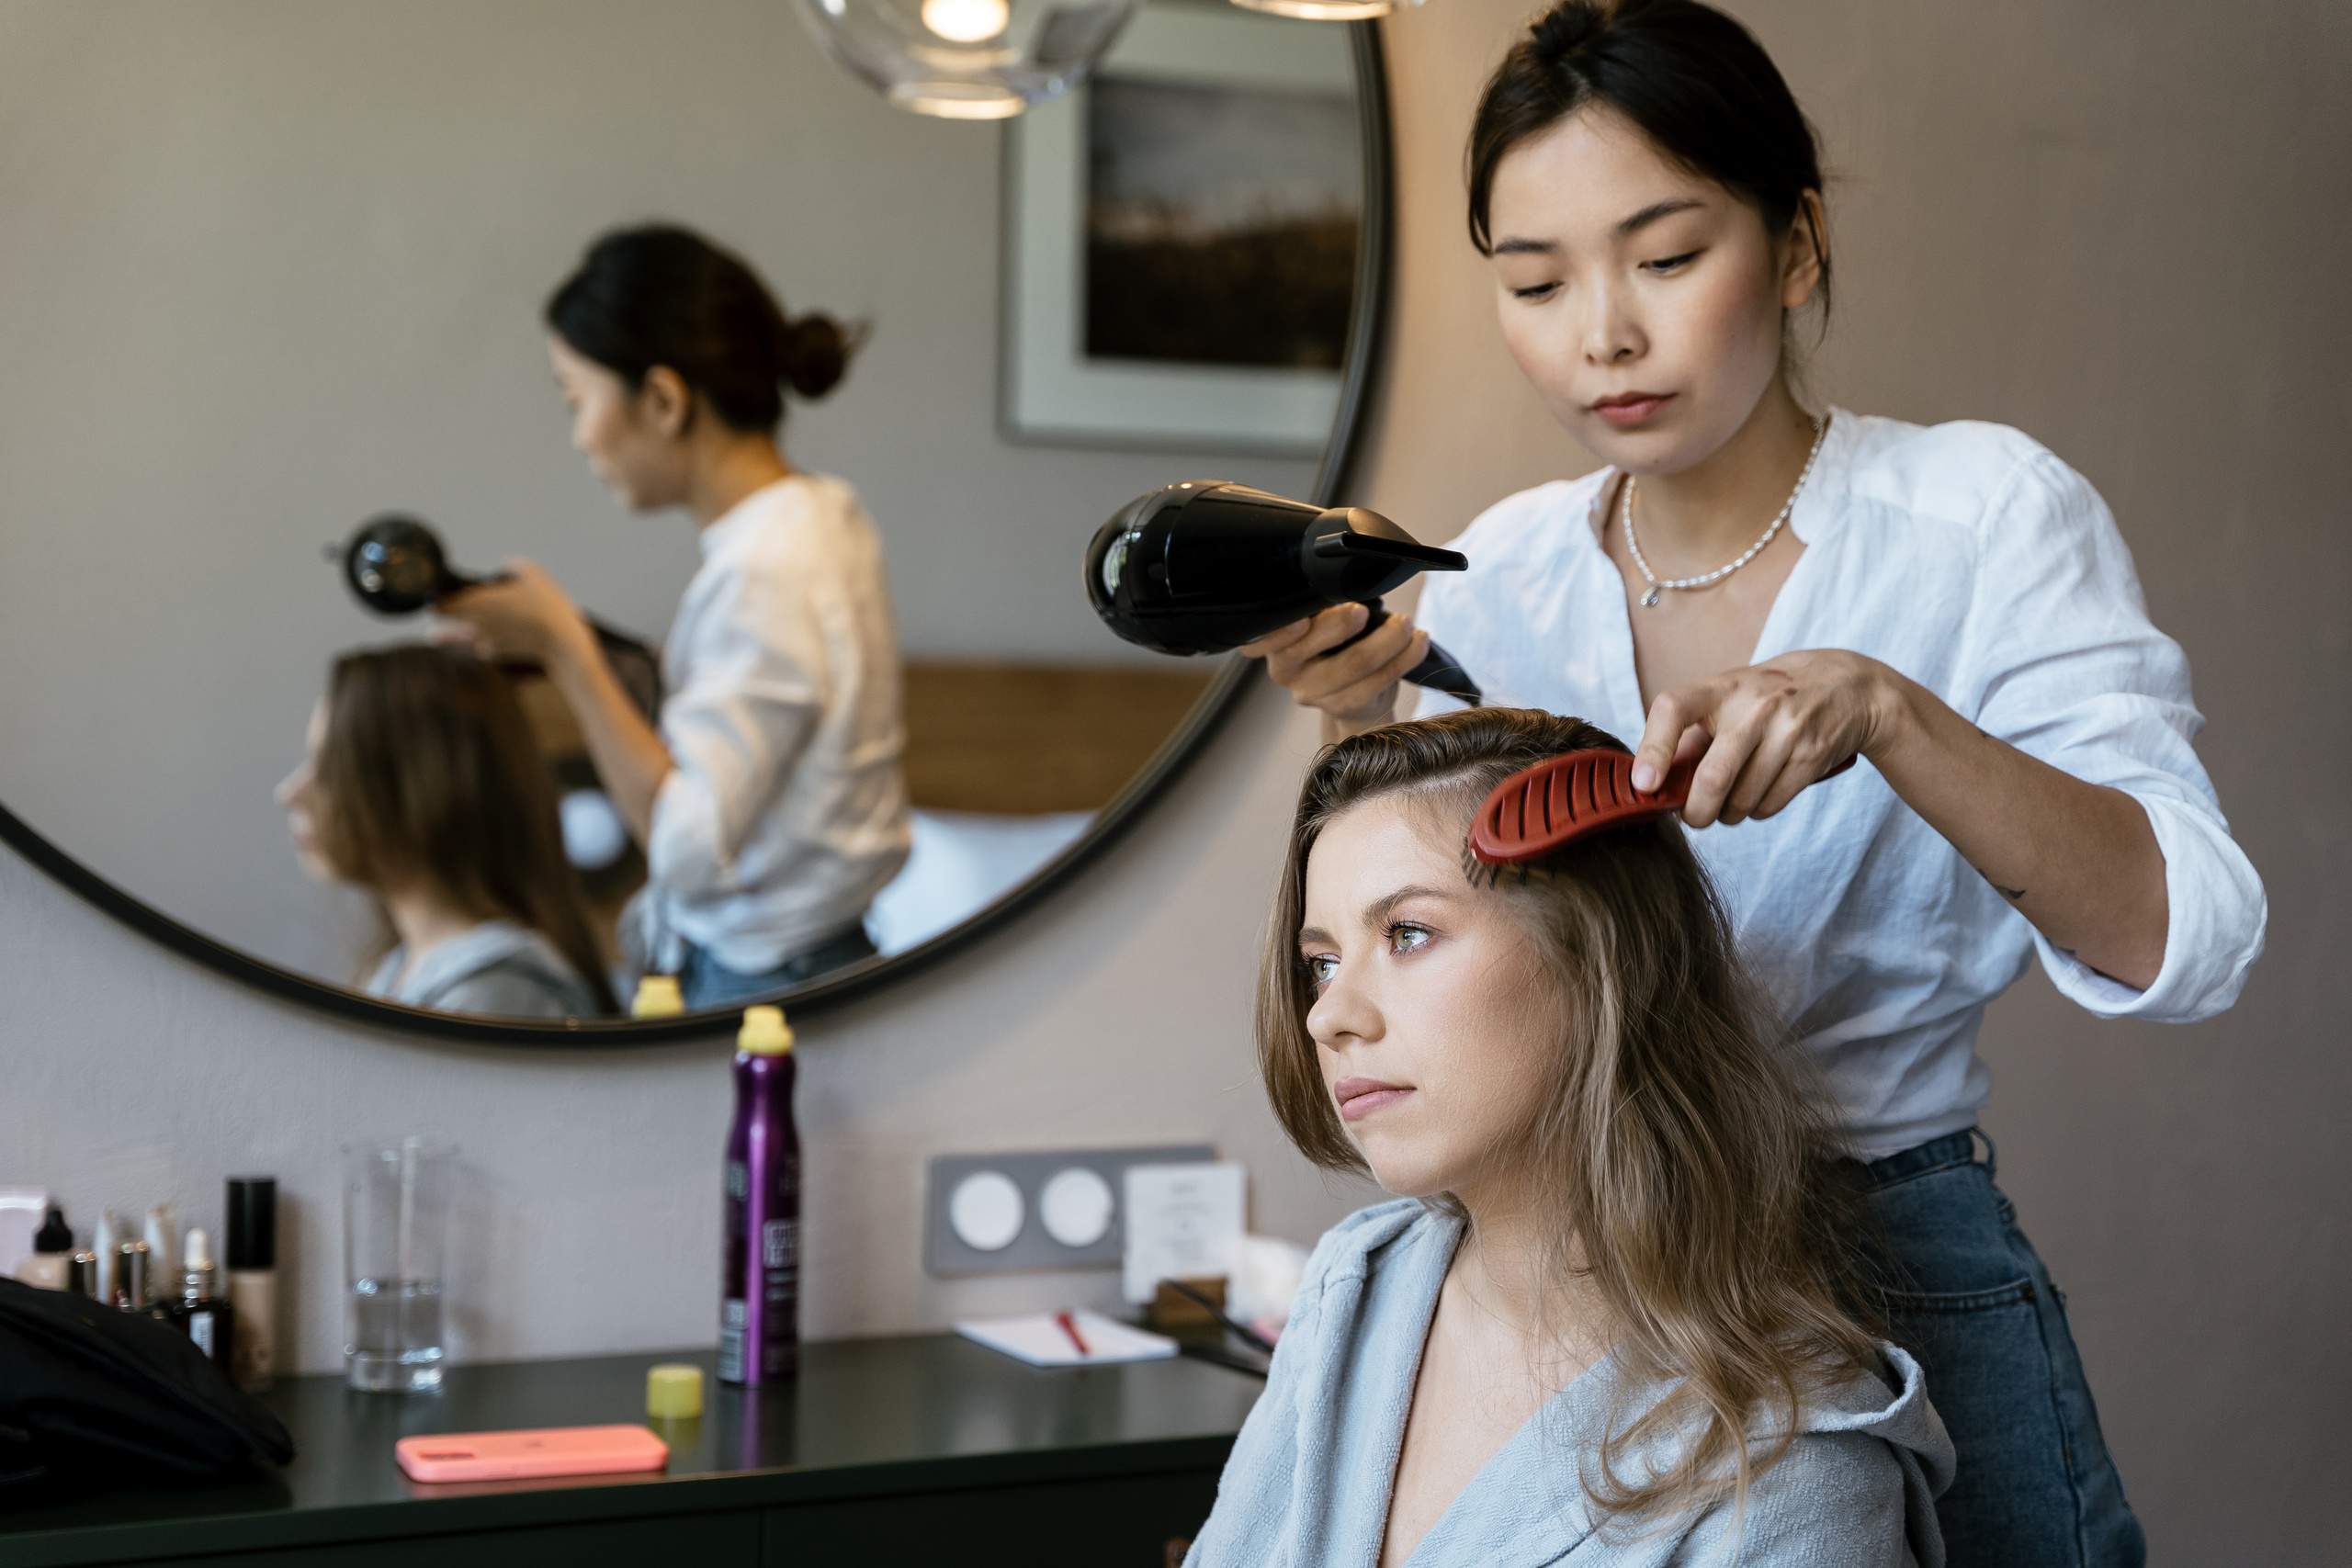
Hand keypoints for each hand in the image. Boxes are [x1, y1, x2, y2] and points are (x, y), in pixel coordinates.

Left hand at [432, 559, 593, 668]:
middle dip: (444, 621)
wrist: (561, 641)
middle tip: (444, 614)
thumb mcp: (533, 573)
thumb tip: (506, 564)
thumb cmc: (546, 606)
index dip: (438, 603)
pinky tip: (493, 637)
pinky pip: (481, 648)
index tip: (440, 599)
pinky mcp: (497, 655)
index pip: (442, 606)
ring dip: (460, 634)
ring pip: (461, 640)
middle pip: (444, 628)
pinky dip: (483, 643)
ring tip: (458, 631)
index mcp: (479, 602)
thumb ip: (514, 565)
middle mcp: (477, 625)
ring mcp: (485, 642)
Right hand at [1238, 603, 1428, 730]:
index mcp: (1272, 642)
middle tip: (1365, 609)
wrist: (1353, 697)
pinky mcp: (1344, 707)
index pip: (1267, 636)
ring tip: (1406, 624)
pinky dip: (1404, 657)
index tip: (1302, 620)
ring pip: (1355, 663)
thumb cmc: (1335, 645)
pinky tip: (1418, 643)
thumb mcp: (1319, 621)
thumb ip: (1320, 605)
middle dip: (1341, 623)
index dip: (1282, 631)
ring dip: (1388, 639)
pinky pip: (1379, 681)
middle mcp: (1285, 670)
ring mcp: (1313, 693)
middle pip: (1312, 645)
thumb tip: (1345, 577)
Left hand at [1632, 649, 1902, 826]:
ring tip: (1733, 800)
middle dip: (1697, 812)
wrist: (1848, 686)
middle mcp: (1753, 707)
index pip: (1673, 709)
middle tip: (1694, 817)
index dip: (1653, 750)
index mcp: (1721, 688)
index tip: (1645, 784)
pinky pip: (1770, 804)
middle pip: (1713, 778)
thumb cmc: (1772, 696)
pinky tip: (1761, 793)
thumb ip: (1693, 735)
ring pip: (1742, 800)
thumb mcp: (1730, 698)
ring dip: (1730, 813)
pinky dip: (1758, 810)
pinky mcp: (1811, 756)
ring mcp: (1786, 730)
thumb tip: (1655, 783)